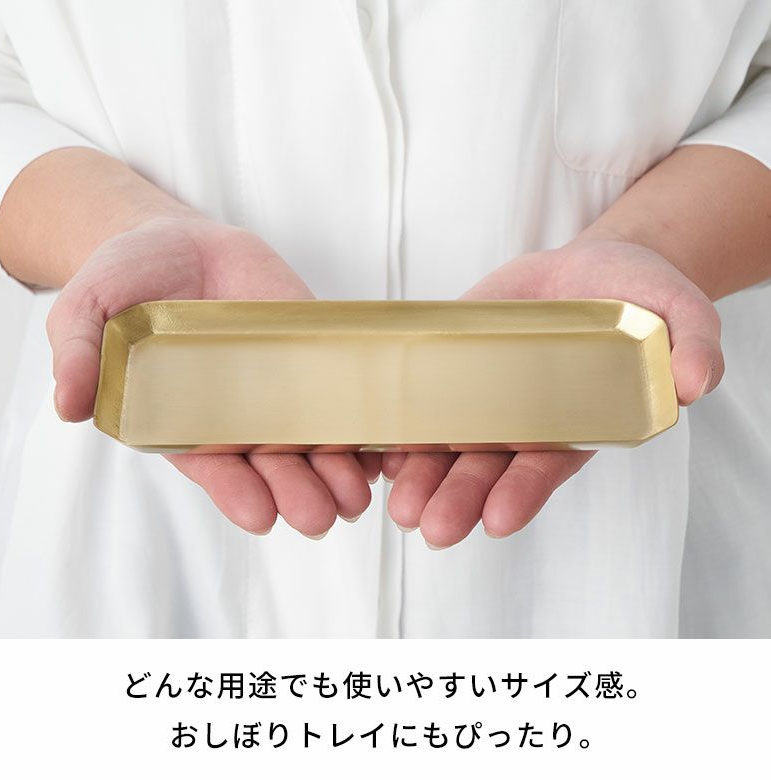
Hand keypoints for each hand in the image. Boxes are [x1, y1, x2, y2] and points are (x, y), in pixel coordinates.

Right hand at [46, 215, 379, 536]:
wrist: (177, 243)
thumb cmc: (127, 281)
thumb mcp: (88, 311)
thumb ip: (79, 354)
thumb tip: (68, 405)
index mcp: (186, 423)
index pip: (215, 470)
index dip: (236, 492)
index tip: (259, 514)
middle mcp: (237, 418)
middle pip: (273, 467)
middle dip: (296, 492)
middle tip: (318, 514)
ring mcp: (280, 391)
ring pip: (313, 442)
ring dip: (336, 471)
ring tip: (355, 494)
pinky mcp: (312, 360)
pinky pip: (342, 396)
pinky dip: (364, 424)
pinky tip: (383, 448)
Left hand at [382, 237, 723, 548]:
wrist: (590, 268)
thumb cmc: (638, 297)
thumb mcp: (678, 312)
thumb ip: (692, 346)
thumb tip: (696, 382)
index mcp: (572, 425)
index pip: (543, 468)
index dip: (522, 494)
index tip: (498, 521)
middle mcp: (522, 423)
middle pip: (485, 468)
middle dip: (457, 498)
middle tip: (430, 528)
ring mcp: (482, 398)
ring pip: (446, 445)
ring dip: (420, 476)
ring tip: (399, 504)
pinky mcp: (450, 367)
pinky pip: (419, 402)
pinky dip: (396, 427)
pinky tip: (376, 449)